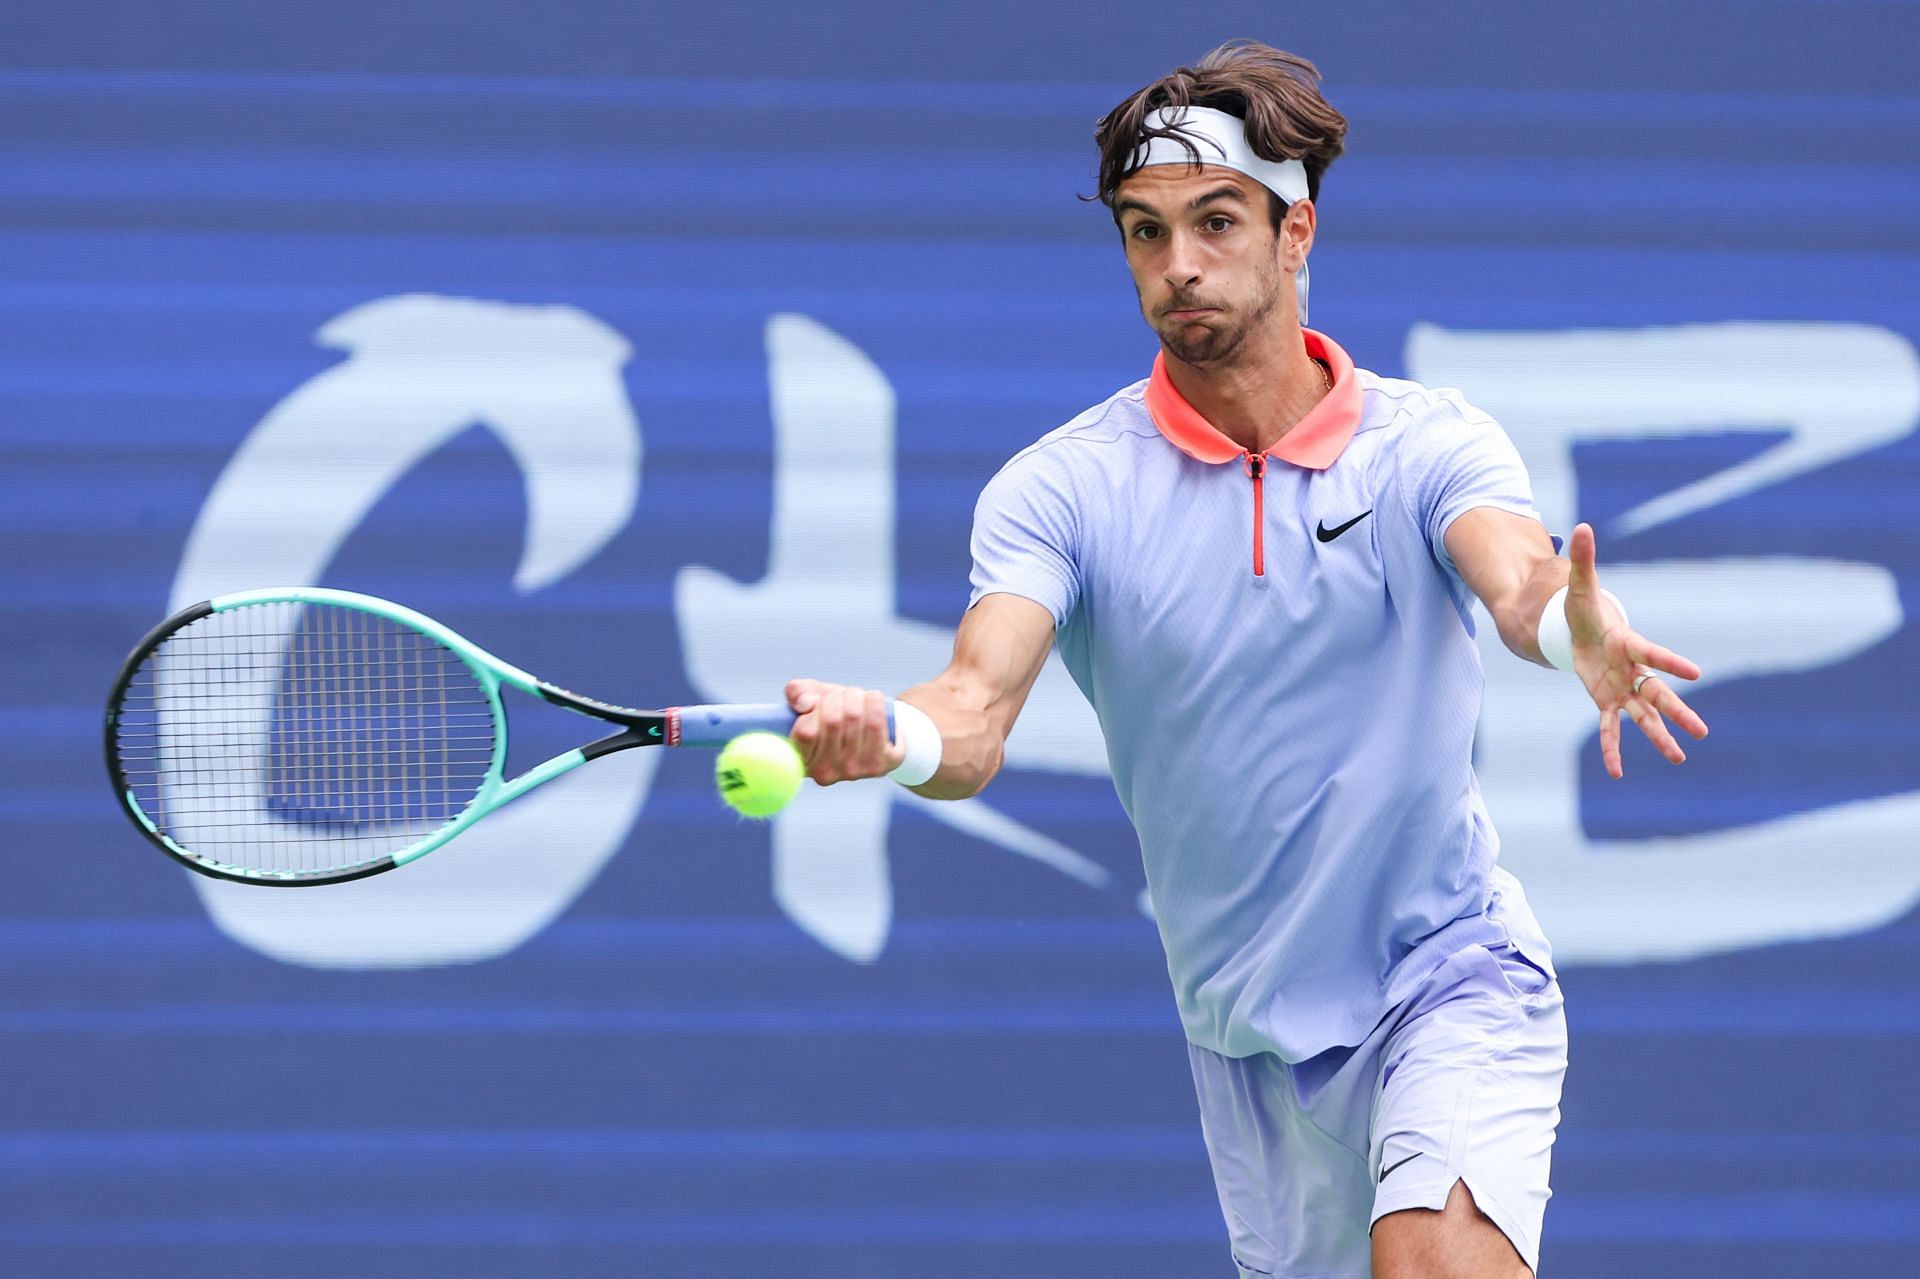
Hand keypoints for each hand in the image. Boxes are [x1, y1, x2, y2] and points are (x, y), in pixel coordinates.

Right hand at [785, 679, 905, 785]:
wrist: (871, 726)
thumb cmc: (834, 712)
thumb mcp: (810, 699)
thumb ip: (798, 693)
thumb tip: (805, 703)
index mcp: (803, 761)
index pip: (806, 732)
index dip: (813, 708)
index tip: (817, 701)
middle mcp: (827, 773)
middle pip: (833, 720)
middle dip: (836, 696)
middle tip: (840, 694)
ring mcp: (856, 771)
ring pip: (855, 717)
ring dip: (855, 695)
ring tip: (856, 696)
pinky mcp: (883, 764)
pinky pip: (877, 722)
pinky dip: (874, 701)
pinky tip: (873, 701)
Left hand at [1564, 523, 1710, 778]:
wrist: (1578, 631)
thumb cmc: (1584, 608)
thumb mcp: (1579, 587)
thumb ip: (1583, 560)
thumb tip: (1581, 527)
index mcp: (1630, 643)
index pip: (1654, 655)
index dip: (1673, 662)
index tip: (1697, 673)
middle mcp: (1632, 670)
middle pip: (1658, 693)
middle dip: (1677, 711)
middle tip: (1701, 731)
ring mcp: (1621, 688)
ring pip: (1644, 715)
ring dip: (1659, 736)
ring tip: (1678, 757)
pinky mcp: (1606, 701)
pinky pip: (1610, 729)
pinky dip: (1612, 749)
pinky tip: (1617, 772)